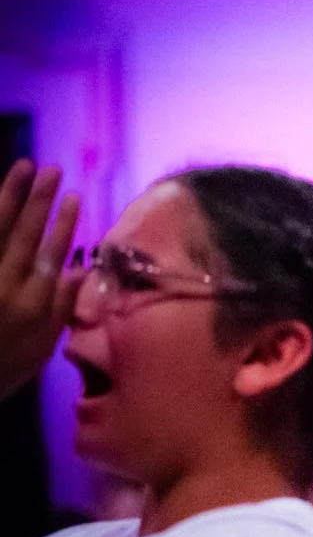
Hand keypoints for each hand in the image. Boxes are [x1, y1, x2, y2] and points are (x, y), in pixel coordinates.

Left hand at [0, 160, 81, 400]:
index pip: (51, 253)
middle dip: (39, 199)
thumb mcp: (42, 346)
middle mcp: (5, 283)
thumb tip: (81, 271)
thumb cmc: (4, 368)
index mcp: (31, 302)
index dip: (63, 223)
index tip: (74, 196)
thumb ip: (61, 307)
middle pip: (24, 234)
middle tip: (50, 169)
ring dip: (9, 196)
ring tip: (20, 168)